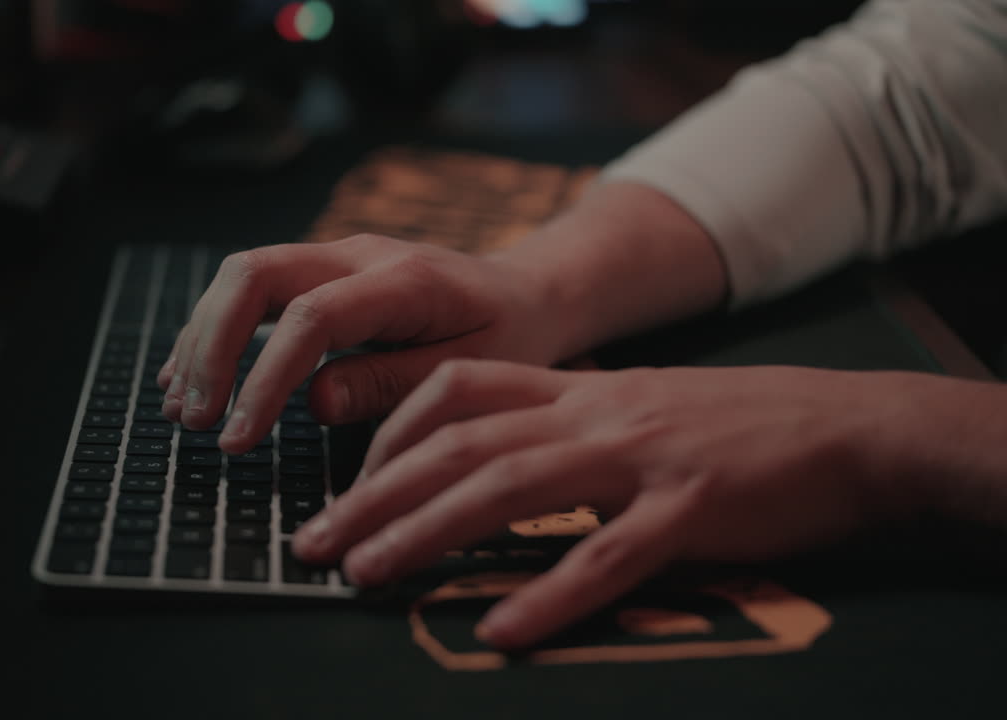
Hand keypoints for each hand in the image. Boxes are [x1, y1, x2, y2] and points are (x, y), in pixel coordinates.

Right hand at [156, 234, 569, 452]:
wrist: (526, 291)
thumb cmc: (508, 336)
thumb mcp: (472, 371)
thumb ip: (394, 384)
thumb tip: (316, 401)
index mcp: (404, 280)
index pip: (311, 317)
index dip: (264, 379)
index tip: (239, 439)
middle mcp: (360, 254)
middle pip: (254, 273)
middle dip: (211, 347)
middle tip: (196, 421)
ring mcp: (336, 255)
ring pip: (243, 275)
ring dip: (202, 339)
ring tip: (180, 410)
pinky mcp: (323, 271)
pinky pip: (255, 288)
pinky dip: (216, 331)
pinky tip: (190, 377)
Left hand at [293, 360, 933, 648]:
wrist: (851, 427)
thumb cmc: (738, 427)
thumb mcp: (638, 408)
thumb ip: (566, 427)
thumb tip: (492, 467)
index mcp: (579, 389)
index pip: (458, 389)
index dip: (389, 435)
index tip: (347, 484)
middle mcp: (595, 414)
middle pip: (460, 442)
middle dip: (375, 493)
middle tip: (315, 543)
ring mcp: (640, 460)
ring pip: (511, 487)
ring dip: (427, 532)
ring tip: (367, 574)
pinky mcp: (691, 512)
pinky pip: (608, 558)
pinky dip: (548, 595)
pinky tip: (500, 632)